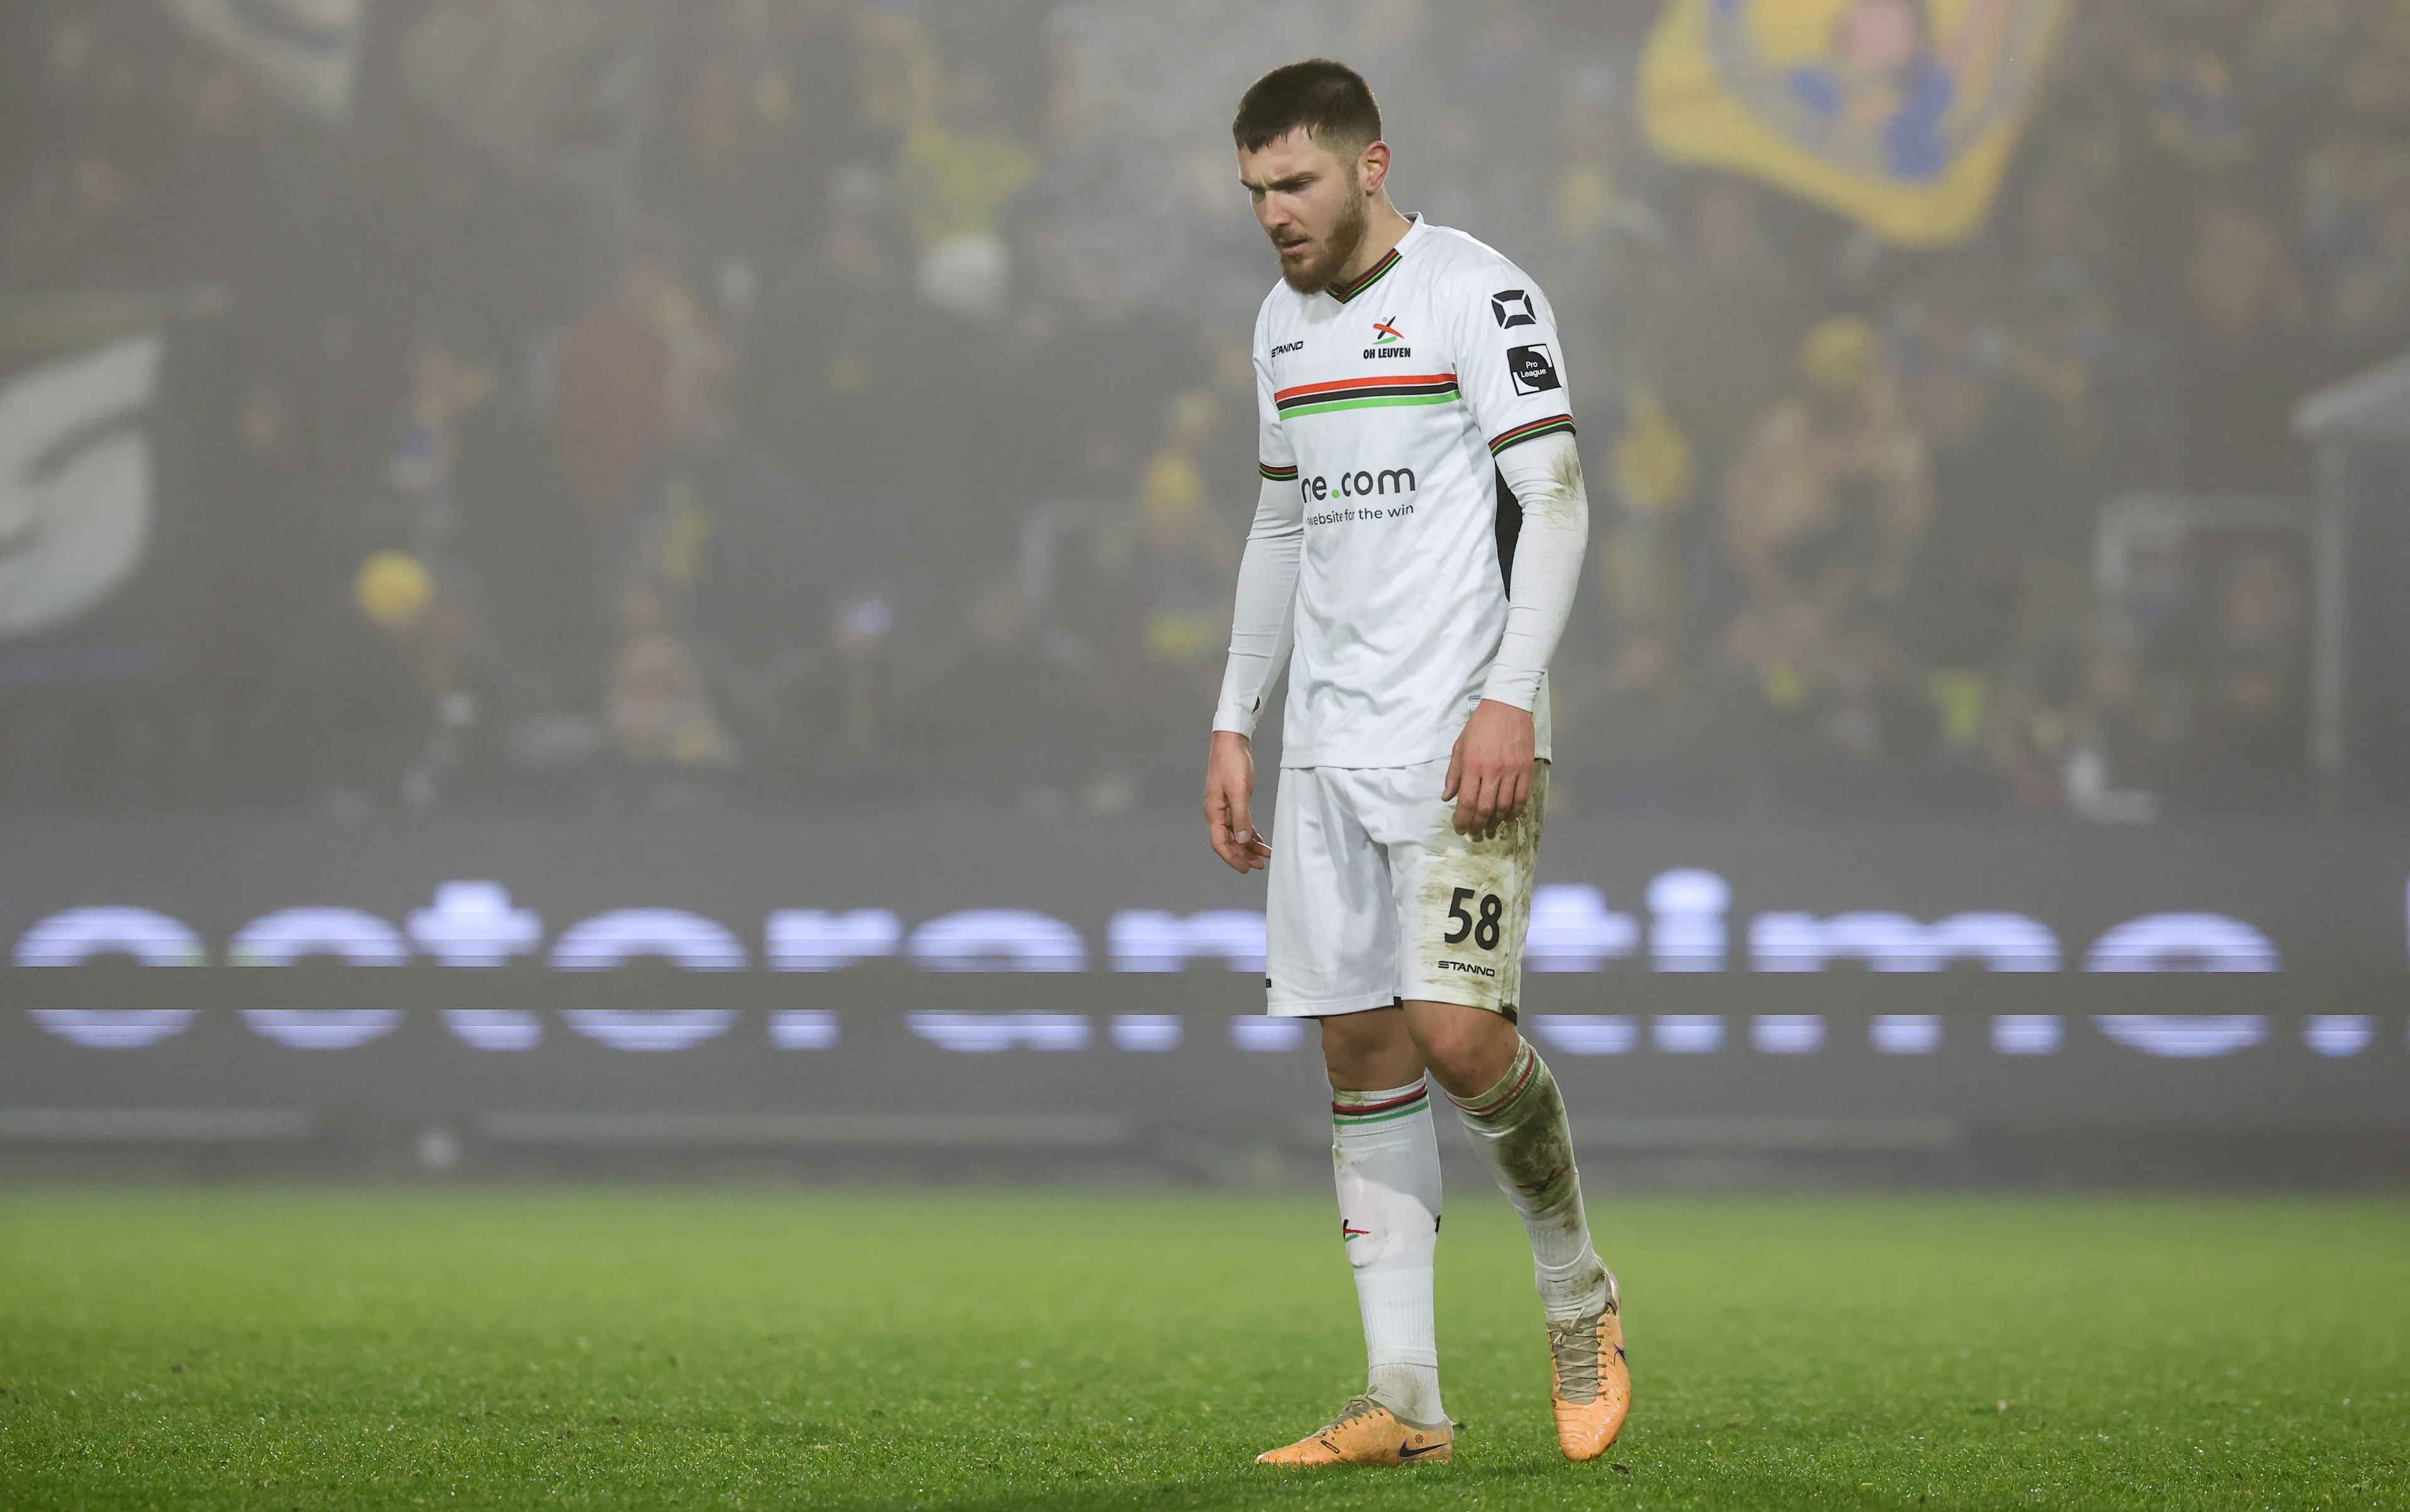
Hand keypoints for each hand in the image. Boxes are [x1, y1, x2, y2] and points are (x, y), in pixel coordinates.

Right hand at [1204, 730, 1272, 872]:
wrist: (1231, 743)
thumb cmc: (1231, 764)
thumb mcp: (1238, 791)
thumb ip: (1241, 817)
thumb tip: (1244, 840)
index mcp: (1214, 812)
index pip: (1220, 843)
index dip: (1232, 858)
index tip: (1245, 868)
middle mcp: (1218, 813)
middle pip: (1229, 842)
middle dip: (1243, 855)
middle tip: (1260, 865)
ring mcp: (1226, 808)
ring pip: (1237, 834)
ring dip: (1250, 846)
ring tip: (1265, 855)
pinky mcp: (1235, 802)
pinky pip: (1242, 824)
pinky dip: (1251, 833)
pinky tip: (1261, 841)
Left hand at [1443, 699, 1534, 836]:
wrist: (1507, 706)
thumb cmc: (1479, 725)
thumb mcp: (1459, 746)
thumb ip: (1453, 774)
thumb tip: (1447, 797)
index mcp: (1472, 766)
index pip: (1466, 802)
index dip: (1462, 820)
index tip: (1459, 828)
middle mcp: (1492, 771)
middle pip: (1485, 808)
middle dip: (1477, 825)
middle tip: (1474, 832)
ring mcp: (1511, 771)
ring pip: (1504, 806)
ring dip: (1496, 821)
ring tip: (1490, 827)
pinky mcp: (1526, 768)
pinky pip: (1522, 797)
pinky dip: (1515, 811)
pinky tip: (1509, 817)